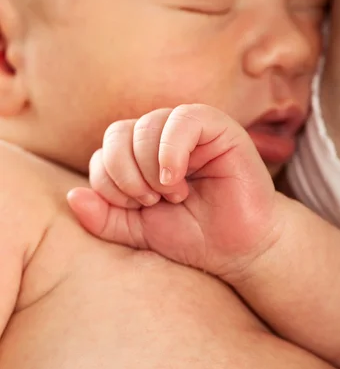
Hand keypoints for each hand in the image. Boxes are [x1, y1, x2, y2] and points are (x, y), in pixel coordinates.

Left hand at [68, 104, 282, 280]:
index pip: (104, 151)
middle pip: (117, 133)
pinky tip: (176, 180)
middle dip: (126, 175)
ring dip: (149, 168)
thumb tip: (72, 196)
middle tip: (151, 201)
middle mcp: (162, 135)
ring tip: (172, 194)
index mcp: (141, 154)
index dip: (108, 182)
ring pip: (146, 126)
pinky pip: (182, 119)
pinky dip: (170, 151)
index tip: (136, 208)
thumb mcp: (138, 230)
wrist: (238, 248)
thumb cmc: (192, 235)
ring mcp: (189, 127)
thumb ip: (104, 216)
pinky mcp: (217, 126)